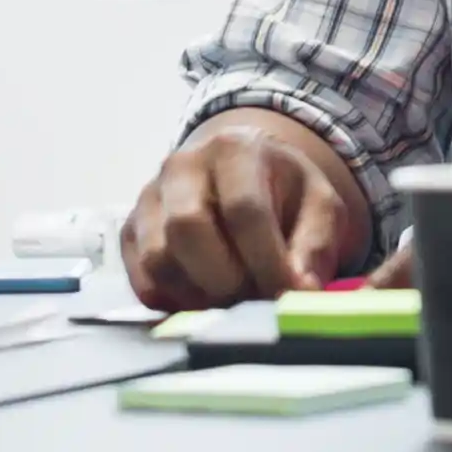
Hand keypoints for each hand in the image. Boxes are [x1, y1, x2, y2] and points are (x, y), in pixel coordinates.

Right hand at [121, 109, 376, 307]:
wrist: (244, 177)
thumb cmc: (285, 194)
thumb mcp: (320, 207)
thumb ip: (315, 246)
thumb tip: (300, 292)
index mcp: (234, 148)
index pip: (243, 209)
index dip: (266, 261)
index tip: (286, 294)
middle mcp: (181, 166)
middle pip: (187, 229)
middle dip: (226, 280)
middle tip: (255, 300)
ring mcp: (149, 198)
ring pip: (158, 259)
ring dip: (199, 296)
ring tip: (234, 302)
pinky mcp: (131, 232)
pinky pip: (142, 281)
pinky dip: (174, 303)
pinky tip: (207, 301)